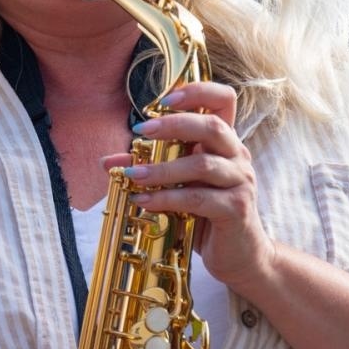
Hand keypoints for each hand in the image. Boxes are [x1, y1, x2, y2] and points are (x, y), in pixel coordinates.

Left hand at [101, 80, 275, 292]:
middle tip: (141, 131)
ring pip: (202, 164)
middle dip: (173, 125)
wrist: (240, 256)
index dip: (197, 91)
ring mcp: (240, 182)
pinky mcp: (236, 208)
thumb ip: (148, 168)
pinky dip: (167, 198)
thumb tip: (108, 161)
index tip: (163, 100)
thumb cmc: (206, 216)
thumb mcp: (176, 186)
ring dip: (162, 169)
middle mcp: (237, 156)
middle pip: (211, 126)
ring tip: (132, 176)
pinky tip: (144, 201)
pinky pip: (199, 198)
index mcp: (224, 143)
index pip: (223, 100)